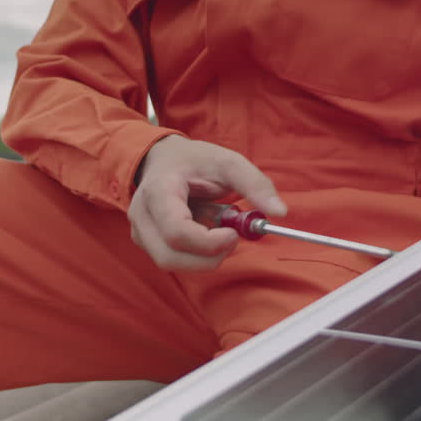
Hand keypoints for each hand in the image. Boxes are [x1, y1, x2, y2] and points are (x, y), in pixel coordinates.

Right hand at [129, 135, 285, 270]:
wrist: (163, 158)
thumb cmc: (195, 160)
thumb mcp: (228, 162)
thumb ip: (255, 184)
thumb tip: (280, 212)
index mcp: (158, 192)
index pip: (176, 231)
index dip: (208, 242)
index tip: (233, 234)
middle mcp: (141, 216)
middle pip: (170, 257)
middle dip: (208, 256)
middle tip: (231, 237)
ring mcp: (140, 232)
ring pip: (171, 262)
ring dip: (202, 254)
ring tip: (214, 225)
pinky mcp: (146, 242)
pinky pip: (173, 259)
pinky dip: (195, 252)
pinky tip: (202, 228)